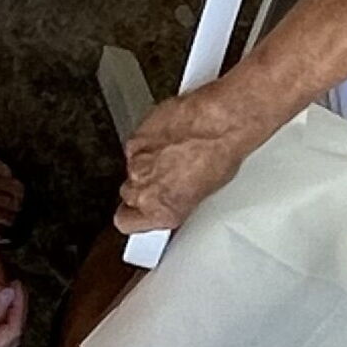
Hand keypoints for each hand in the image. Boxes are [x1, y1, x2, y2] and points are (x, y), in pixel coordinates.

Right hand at [116, 84, 271, 232]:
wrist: (217, 124)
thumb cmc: (219, 156)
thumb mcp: (204, 193)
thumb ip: (177, 201)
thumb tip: (176, 199)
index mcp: (160, 211)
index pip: (126, 222)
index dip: (133, 216)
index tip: (141, 213)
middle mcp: (143, 190)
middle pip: (128, 195)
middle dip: (143, 188)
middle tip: (165, 178)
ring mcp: (136, 163)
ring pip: (132, 169)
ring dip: (147, 164)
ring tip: (172, 154)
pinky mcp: (135, 139)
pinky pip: (137, 146)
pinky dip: (149, 143)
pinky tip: (169, 139)